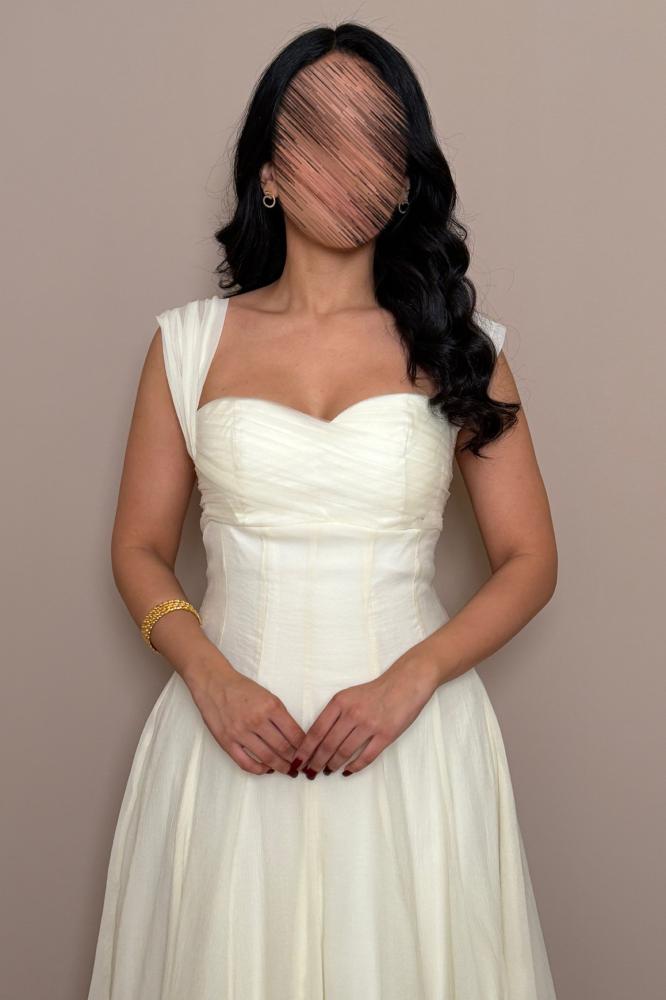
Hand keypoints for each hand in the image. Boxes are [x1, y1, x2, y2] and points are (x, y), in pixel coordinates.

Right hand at [186, 654, 305, 775]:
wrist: (214, 683)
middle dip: (295, 760)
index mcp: (270, 706)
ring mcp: (241, 733)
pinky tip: (266, 769)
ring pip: (267, 758)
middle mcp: (256, 720)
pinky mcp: (227, 742)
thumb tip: (294, 737)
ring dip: (280, 767)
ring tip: (288, 771)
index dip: (304, 747)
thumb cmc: (242, 688)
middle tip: (301, 766)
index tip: (309, 754)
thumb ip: (280, 715)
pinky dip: (258, 770)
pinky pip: (245, 763)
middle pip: (283, 748)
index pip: (294, 733)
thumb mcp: (268, 695)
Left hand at [295, 652, 439, 776]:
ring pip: (344, 752)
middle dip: (315, 762)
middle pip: (327, 744)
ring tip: (326, 771)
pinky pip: (366, 757)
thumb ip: (334, 713)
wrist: (405, 683)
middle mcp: (352, 713)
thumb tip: (317, 737)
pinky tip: (347, 771)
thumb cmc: (375, 690)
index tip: (297, 760)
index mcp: (340, 702)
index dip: (305, 749)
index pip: (316, 730)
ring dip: (333, 765)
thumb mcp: (349, 695)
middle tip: (309, 772)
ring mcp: (370, 725)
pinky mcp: (386, 735)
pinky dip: (354, 767)